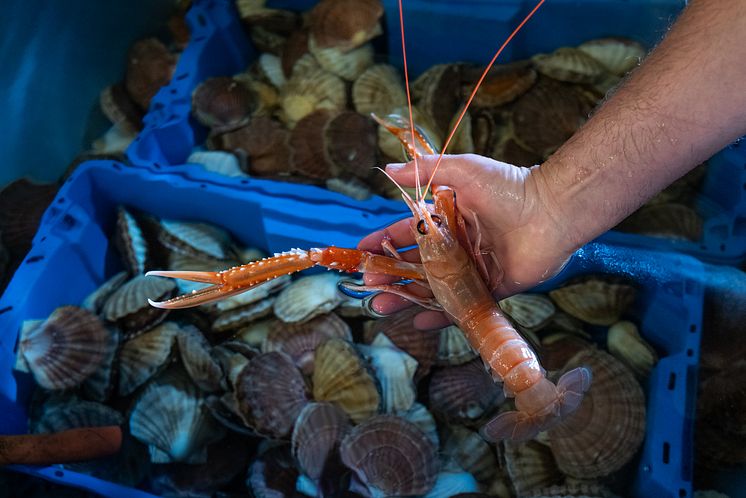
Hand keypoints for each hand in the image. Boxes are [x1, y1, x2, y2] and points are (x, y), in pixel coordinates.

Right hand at [358, 154, 575, 329]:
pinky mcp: (492, 288)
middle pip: (416, 264)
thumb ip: (425, 171)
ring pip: (434, 287)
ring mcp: (474, 268)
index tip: (362, 253)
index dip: (385, 242)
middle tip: (368, 286)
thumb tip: (387, 169)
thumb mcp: (463, 170)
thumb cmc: (508, 186)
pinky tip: (419, 321)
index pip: (409, 233)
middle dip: (390, 275)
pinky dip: (441, 315)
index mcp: (449, 218)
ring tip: (381, 307)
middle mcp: (458, 245)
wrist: (551, 210)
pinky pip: (463, 304)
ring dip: (406, 297)